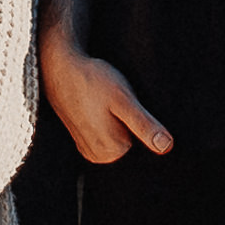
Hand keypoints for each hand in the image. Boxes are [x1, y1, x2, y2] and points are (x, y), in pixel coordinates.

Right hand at [41, 28, 172, 165]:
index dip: (144, 122)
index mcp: (111, 152)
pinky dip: (110, 122)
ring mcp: (89, 149)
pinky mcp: (83, 139)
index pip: (146, 145)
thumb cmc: (91, 80)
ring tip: (108, 102)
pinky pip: (107, 134)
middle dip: (132, 123)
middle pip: (132, 143)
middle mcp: (99, 157)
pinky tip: (101, 106)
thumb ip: (144, 125)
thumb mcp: (123, 99)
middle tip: (119, 102)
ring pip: (120, 138)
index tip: (130, 106)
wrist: (59, 68)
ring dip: (120, 121)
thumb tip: (166, 147)